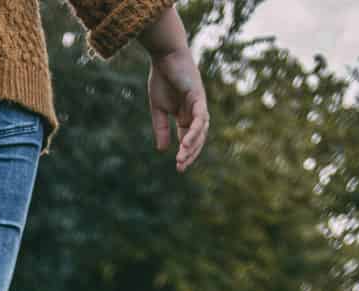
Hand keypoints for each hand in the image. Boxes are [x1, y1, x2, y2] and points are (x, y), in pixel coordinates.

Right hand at [142, 15, 207, 172]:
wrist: (165, 55)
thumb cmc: (162, 78)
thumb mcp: (158, 108)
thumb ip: (161, 128)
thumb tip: (163, 150)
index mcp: (186, 117)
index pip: (189, 140)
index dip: (185, 153)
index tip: (178, 167)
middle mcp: (195, 113)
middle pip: (197, 139)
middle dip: (190, 154)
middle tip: (181, 167)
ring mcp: (199, 106)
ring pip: (200, 131)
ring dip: (192, 145)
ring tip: (182, 158)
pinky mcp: (199, 98)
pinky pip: (200, 118)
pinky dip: (194, 131)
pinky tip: (186, 142)